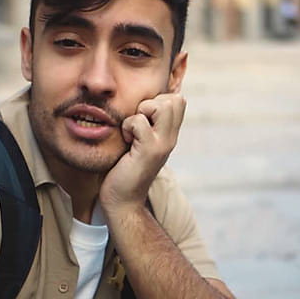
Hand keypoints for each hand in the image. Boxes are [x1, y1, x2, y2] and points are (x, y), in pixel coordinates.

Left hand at [99, 93, 185, 214]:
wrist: (122, 200)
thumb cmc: (123, 169)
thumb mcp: (138, 141)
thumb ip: (144, 123)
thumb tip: (139, 102)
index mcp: (169, 134)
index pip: (177, 99)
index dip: (157, 100)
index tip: (142, 117)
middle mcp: (171, 138)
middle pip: (174, 99)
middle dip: (151, 102)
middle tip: (137, 123)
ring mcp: (163, 144)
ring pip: (163, 105)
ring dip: (141, 112)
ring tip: (132, 131)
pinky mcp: (149, 151)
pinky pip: (140, 121)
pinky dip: (128, 126)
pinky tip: (126, 141)